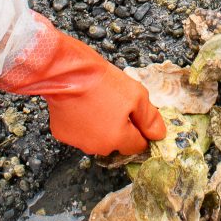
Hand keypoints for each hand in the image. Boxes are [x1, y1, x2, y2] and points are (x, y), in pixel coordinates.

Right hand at [0, 18, 166, 155]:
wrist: (67, 72)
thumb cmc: (102, 82)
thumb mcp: (136, 95)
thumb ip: (150, 119)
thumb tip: (158, 136)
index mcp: (118, 139)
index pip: (138, 146)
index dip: (140, 131)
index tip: (136, 116)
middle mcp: (98, 147)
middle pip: (117, 143)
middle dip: (120, 128)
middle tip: (116, 105)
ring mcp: (78, 142)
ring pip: (98, 139)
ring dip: (101, 127)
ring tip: (98, 103)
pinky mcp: (62, 134)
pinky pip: (79, 132)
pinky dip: (82, 123)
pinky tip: (82, 106)